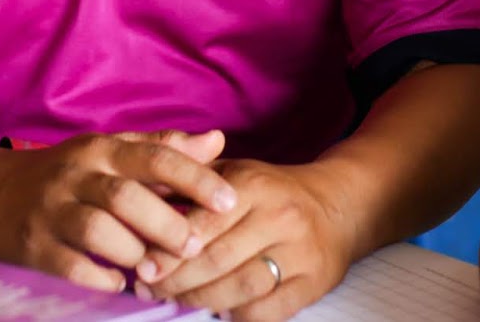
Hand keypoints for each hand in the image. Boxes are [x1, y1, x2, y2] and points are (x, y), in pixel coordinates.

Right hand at [0, 129, 236, 292]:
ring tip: (154, 267)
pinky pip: (72, 266)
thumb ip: (164, 148)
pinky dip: (102, 278)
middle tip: (193, 246)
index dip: (195, 178)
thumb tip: (218, 140)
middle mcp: (76, 174)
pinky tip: (119, 283)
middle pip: (127, 197)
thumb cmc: (65, 171)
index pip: (155, 156)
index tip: (228, 201)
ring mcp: (51, 211)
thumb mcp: (110, 150)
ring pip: (99, 231)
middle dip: (166, 224)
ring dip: (134, 253)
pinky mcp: (32, 246)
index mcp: (101, 148)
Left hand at [139, 158, 353, 320]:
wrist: (337, 205)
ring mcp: (300, 252)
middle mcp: (280, 217)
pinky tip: (218, 311)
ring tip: (175, 300)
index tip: (143, 268)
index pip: (203, 224)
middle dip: (176, 280)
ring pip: (240, 288)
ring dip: (201, 300)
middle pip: (217, 260)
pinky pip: (268, 311)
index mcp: (254, 185)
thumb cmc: (272, 191)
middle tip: (149, 289)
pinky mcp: (314, 282)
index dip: (168, 250)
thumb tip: (143, 196)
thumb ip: (192, 180)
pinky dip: (239, 316)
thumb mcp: (235, 172)